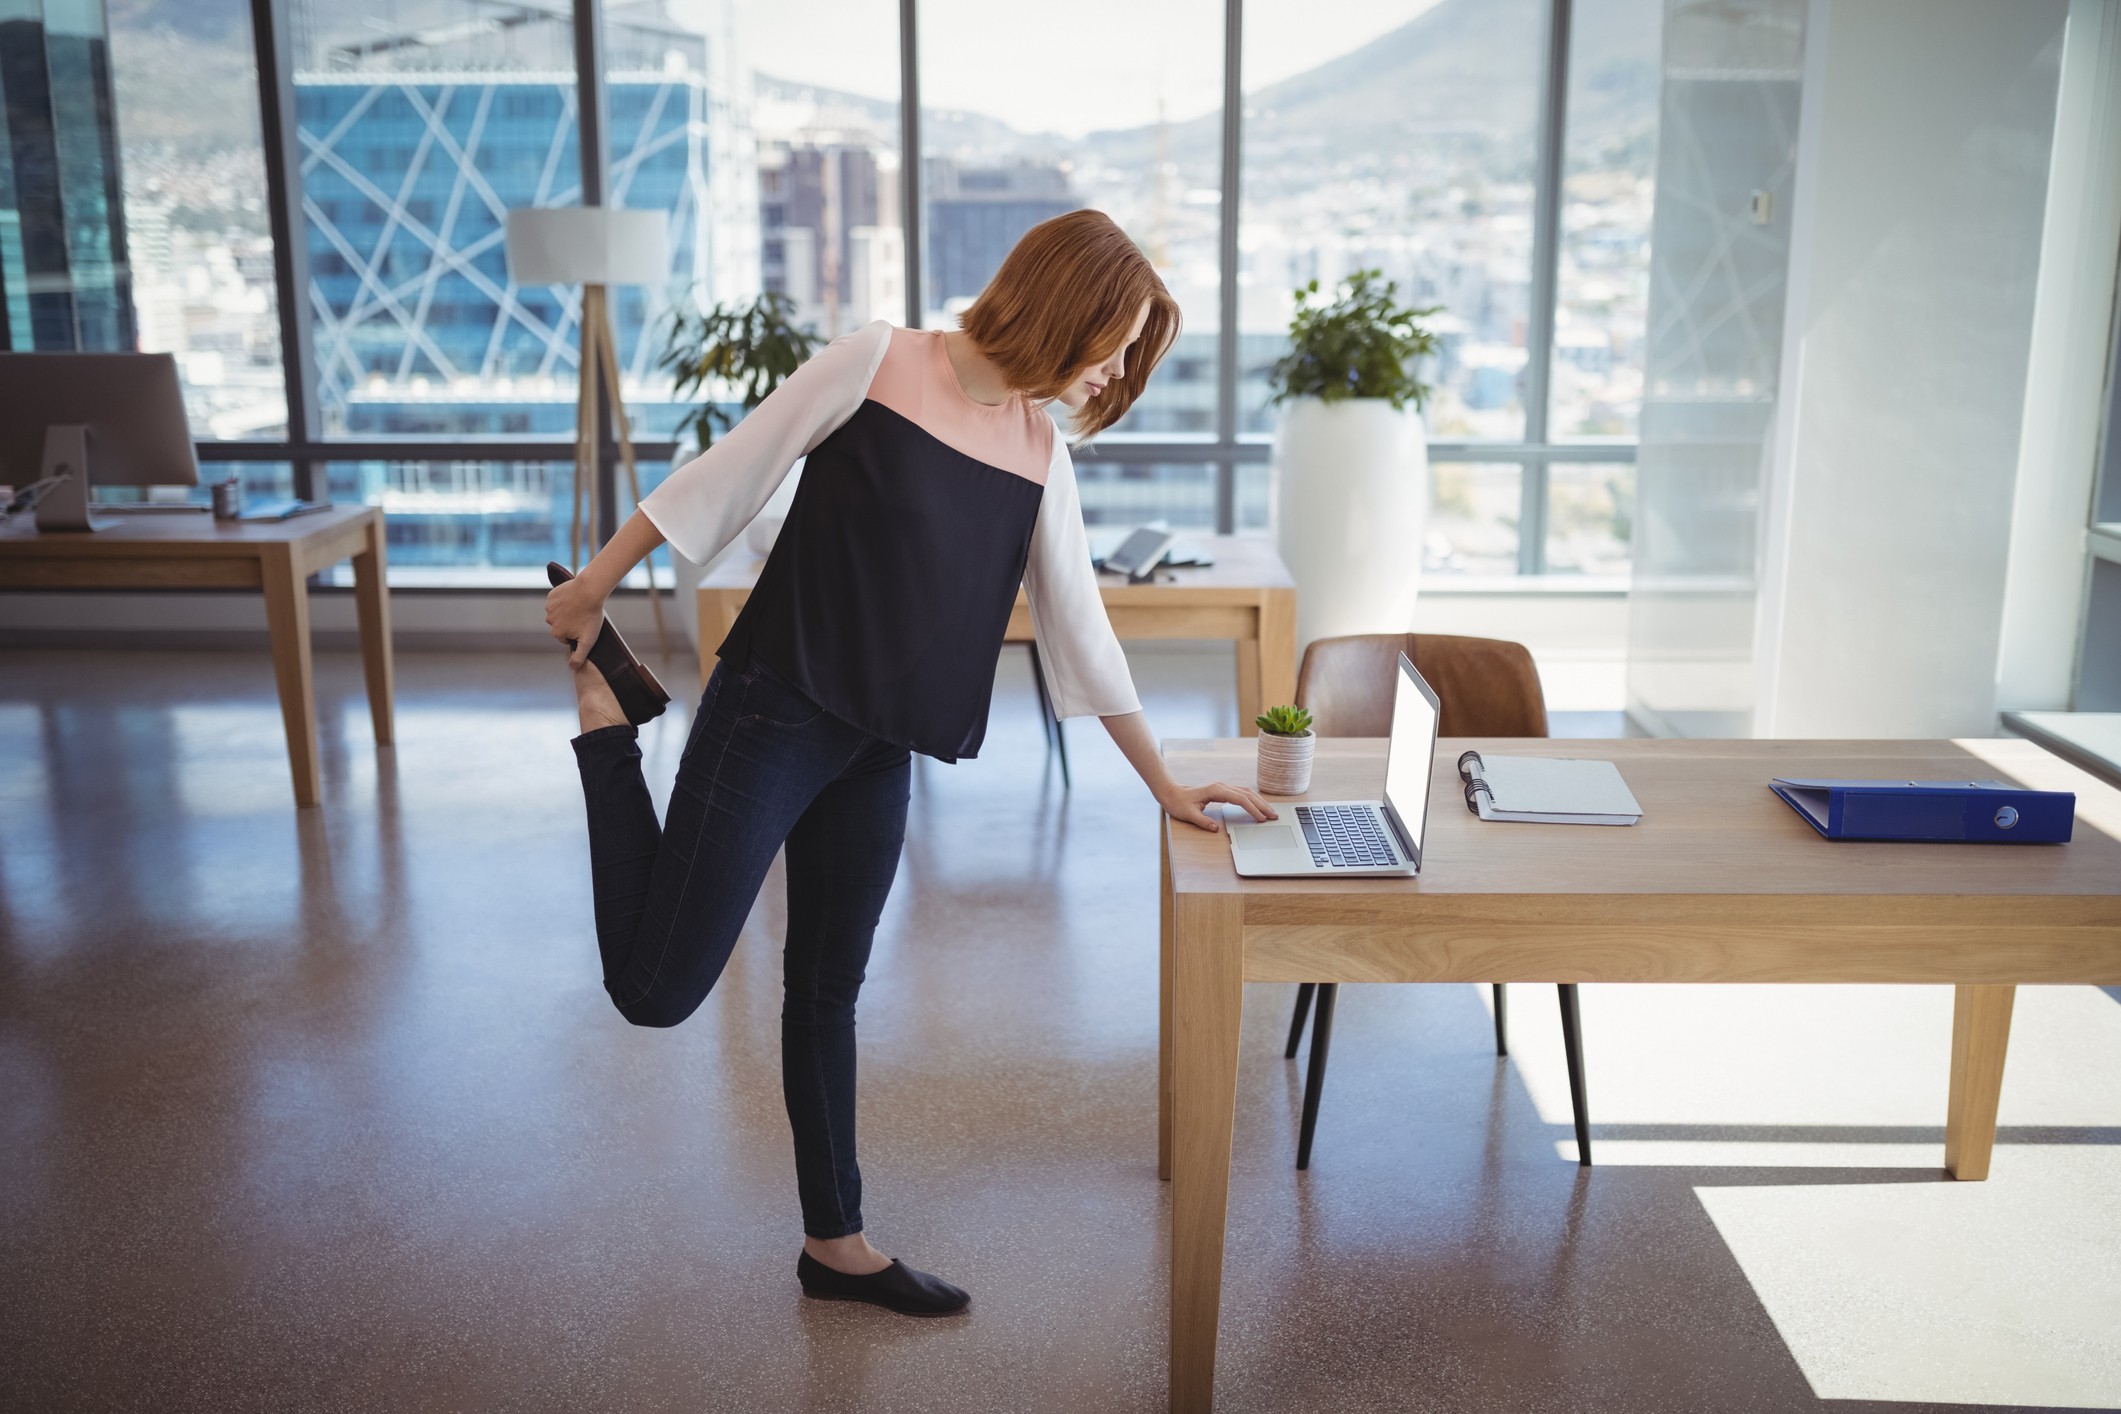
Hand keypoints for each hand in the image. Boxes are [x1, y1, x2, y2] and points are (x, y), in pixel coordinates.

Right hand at [544, 577, 606, 666]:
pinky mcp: (552, 595)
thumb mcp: (588, 640)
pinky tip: (574, 598)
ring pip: (558, 612)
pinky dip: (564, 600)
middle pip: (560, 625)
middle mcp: (549, 620)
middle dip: (570, 622)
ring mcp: (549, 607)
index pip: (565, 637)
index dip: (576, 633)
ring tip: (580, 607)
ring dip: (567, 611)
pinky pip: (557, 600)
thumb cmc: (591, 616)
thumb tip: (572, 668)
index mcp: (556, 633)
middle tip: (583, 616)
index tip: (585, 627)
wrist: (589, 591)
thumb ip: (580, 656)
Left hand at [1158, 781, 1278, 832]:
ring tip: (1270, 812)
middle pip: (1247, 794)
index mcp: (1216, 791)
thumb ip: (1202, 822)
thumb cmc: (1178, 803)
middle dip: (1262, 805)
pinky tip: (1257, 806)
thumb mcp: (1188, 814)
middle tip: (1274, 816)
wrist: (1171, 792)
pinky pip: (1241, 793)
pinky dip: (1252, 799)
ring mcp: (1222, 787)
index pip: (1240, 799)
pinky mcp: (1222, 790)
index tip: (1261, 818)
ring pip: (1246, 792)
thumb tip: (1215, 829)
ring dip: (1259, 801)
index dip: (1252, 809)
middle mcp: (1222, 787)